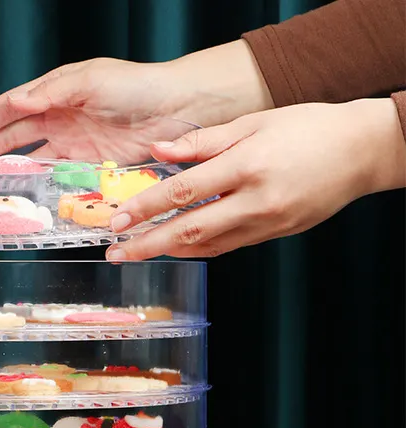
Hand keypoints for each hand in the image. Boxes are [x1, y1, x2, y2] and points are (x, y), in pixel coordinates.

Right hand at [0, 43, 272, 162]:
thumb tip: (17, 104)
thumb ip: (52, 92)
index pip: (11, 108)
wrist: (176, 110)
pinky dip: (39, 189)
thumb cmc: (136, 86)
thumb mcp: (90, 80)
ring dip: (6, 172)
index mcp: (55, 94)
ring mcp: (73, 146)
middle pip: (14, 137)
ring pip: (30, 161)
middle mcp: (60, 119)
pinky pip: (57, 180)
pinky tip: (24, 196)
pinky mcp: (89, 168)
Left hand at [106, 99, 405, 260]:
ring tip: (137, 252)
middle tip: (116, 254)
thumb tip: (157, 151)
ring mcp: (267, 224)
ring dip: (168, 251)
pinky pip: (226, 247)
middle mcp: (256, 201)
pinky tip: (175, 247)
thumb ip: (203, 141)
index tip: (119, 220)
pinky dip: (197, 248)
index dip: (147, 208)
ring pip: (206, 246)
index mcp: (249, 165)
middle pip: (190, 230)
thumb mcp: (255, 122)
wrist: (363, 152)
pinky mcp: (273, 236)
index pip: (185, 191)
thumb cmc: (309, 128)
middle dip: (147, 245)